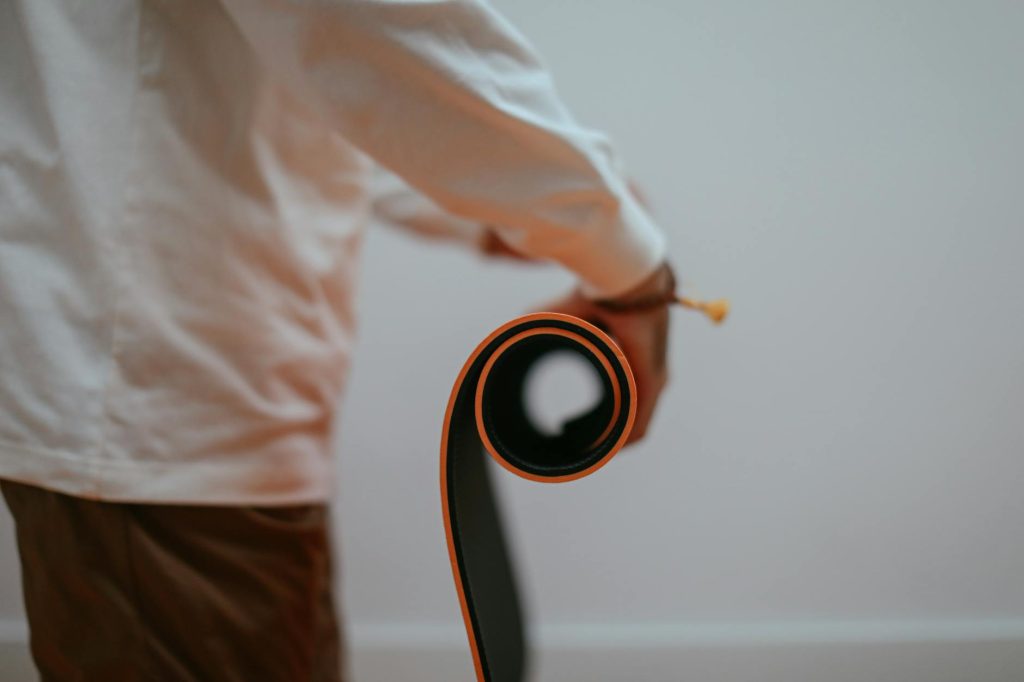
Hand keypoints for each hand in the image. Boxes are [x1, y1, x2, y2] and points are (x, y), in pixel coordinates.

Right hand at [536, 264, 672, 444]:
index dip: (596, 415)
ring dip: (608, 442)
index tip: (572, 426)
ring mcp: (654, 379)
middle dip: (600, 434)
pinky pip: (639, 424)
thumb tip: (508, 334)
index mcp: (629, 356)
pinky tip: (598, 449)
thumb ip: (535, 327)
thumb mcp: (557, 317)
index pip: (617, 395)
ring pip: (633, 425)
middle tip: (574, 443)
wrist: (621, 278)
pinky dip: (619, 440)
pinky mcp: (654, 382)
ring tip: (582, 451)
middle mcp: (646, 371)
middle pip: (626, 415)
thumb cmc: (593, 293)